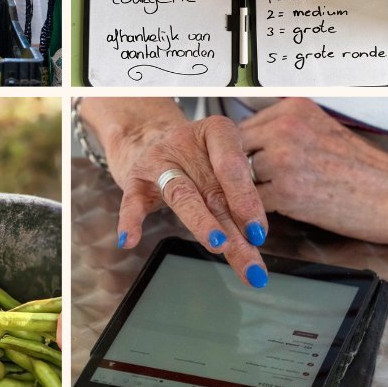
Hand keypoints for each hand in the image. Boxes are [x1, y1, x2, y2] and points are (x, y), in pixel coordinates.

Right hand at [106, 110, 269, 288]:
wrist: (151, 137)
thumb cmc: (197, 155)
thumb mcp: (220, 161)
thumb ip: (237, 193)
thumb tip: (255, 236)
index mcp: (216, 132)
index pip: (232, 166)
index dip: (247, 199)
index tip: (258, 232)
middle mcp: (186, 144)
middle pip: (213, 190)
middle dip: (234, 227)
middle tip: (250, 254)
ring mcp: (158, 162)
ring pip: (181, 195)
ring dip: (201, 222)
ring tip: (218, 245)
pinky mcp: (136, 181)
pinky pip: (132, 202)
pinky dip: (130, 221)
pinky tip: (129, 240)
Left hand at [237, 99, 387, 250]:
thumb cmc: (362, 168)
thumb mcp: (321, 129)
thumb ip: (285, 130)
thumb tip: (253, 142)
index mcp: (294, 109)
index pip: (244, 126)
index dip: (243, 150)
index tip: (245, 162)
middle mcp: (285, 128)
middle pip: (237, 150)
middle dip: (241, 170)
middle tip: (250, 184)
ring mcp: (283, 159)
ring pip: (242, 177)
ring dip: (251, 191)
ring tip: (272, 197)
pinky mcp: (285, 191)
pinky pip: (253, 202)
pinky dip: (260, 211)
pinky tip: (279, 209)